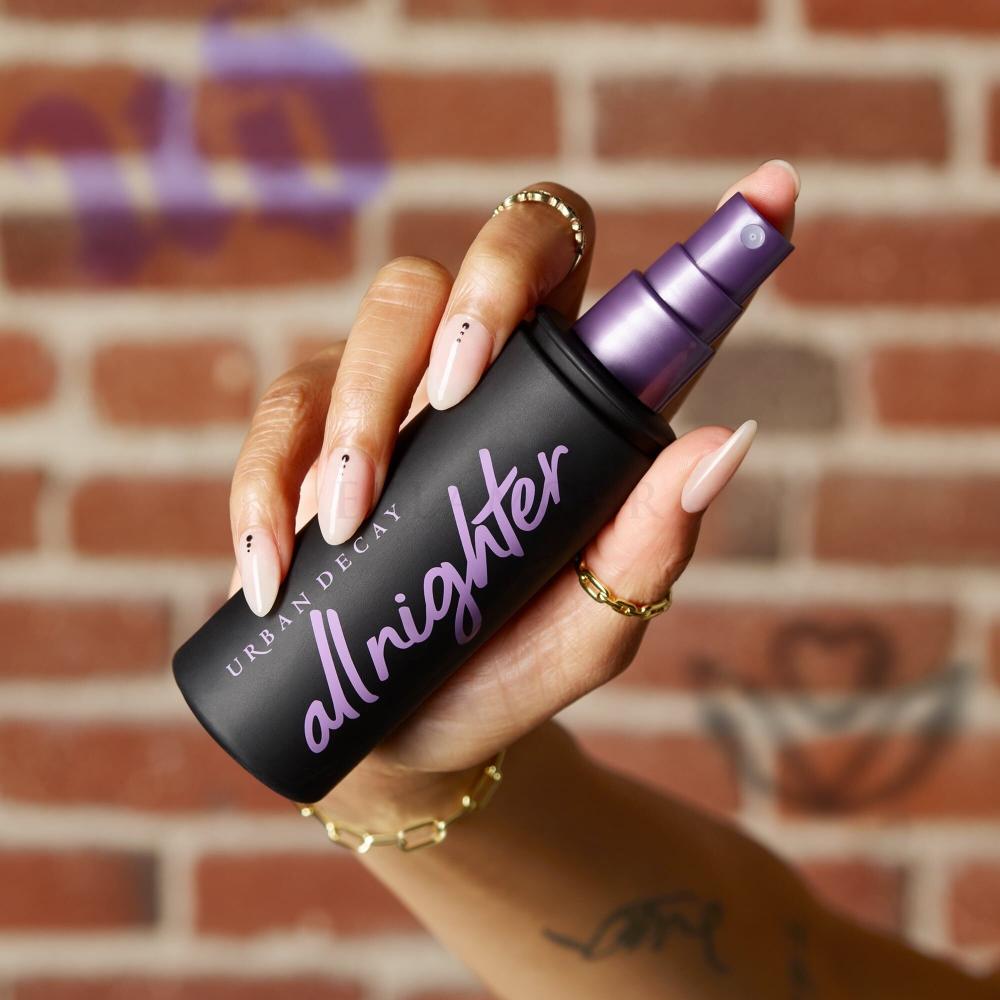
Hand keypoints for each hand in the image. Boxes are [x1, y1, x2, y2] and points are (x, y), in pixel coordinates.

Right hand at [226, 161, 798, 816]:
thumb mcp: (598, 621)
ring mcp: (379, 405)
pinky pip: (274, 426)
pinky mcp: (304, 449)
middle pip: (436, 273)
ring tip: (347, 522)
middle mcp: (461, 375)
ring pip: (354, 335)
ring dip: (351, 417)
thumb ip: (652, 545)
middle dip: (444, 314)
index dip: (564, 247)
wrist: (416, 730)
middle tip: (448, 399)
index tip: (683, 238)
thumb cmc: (516, 665)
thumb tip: (717, 445)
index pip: (562, 265)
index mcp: (550, 391)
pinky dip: (263, 488)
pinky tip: (268, 569)